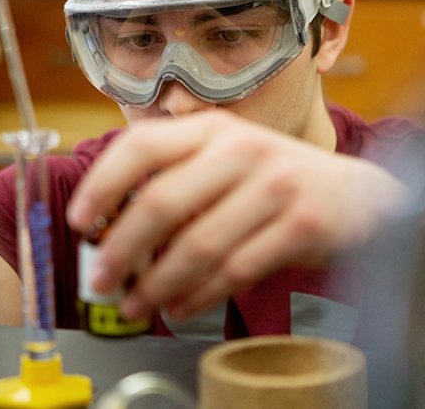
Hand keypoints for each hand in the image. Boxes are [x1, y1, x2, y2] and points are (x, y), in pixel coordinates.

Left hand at [67, 110, 407, 321]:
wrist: (355, 195)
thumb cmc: (273, 178)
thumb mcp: (226, 160)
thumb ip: (177, 179)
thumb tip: (112, 224)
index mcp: (213, 129)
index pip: (143, 144)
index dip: (103, 182)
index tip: (79, 220)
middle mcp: (242, 149)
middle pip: (163, 200)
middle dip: (122, 248)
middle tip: (101, 279)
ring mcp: (274, 185)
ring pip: (197, 243)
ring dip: (157, 283)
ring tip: (136, 304)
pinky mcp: (300, 225)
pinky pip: (235, 269)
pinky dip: (199, 294)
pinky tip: (180, 305)